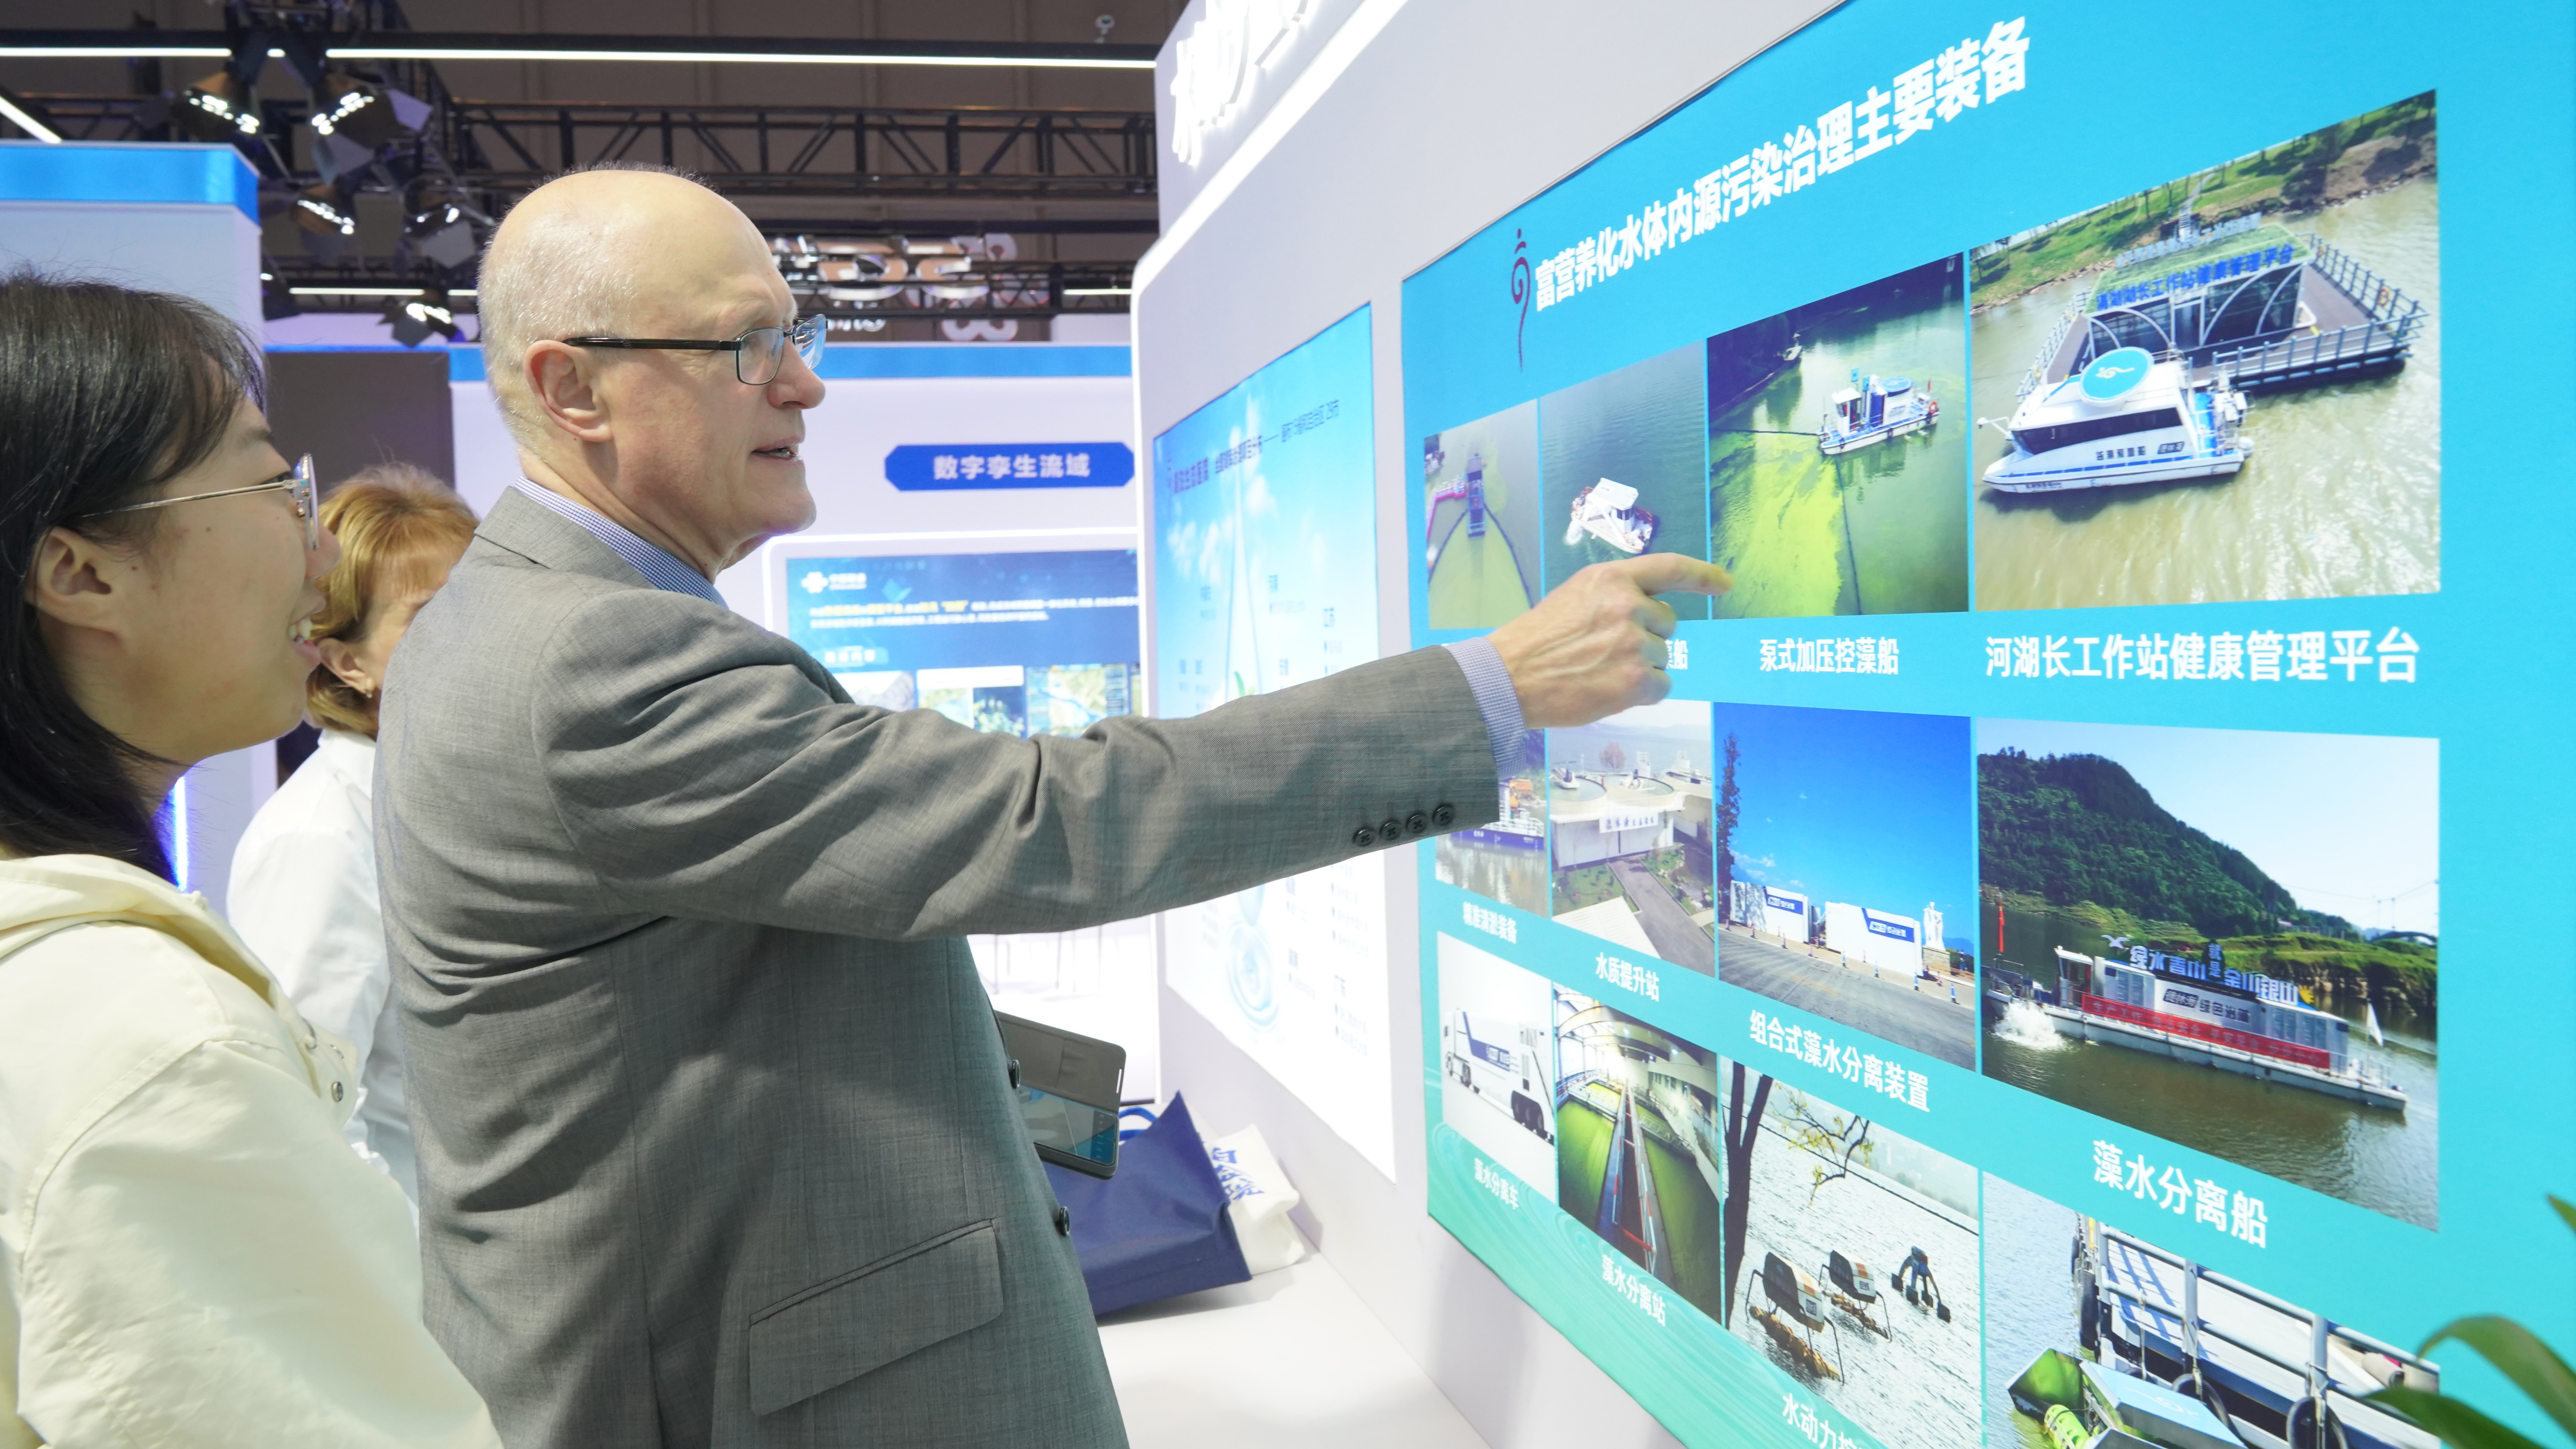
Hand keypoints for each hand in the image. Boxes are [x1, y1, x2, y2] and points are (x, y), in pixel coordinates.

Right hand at [1487, 555, 1730, 727]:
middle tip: (1606, 649)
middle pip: (1667, 622)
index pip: (1670, 567)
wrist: (1510, 677)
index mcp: (1612, 578)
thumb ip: (1614, 597)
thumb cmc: (1537, 640)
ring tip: (1599, 671)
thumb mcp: (1575, 597)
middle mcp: (1629, 605)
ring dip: (1640, 667)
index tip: (1725, 583)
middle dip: (1647, 636)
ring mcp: (1635, 643)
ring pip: (1663, 656)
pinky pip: (1662, 685)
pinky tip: (1609, 689)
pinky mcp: (1637, 679)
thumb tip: (1652, 613)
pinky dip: (1642, 692)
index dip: (1703, 575)